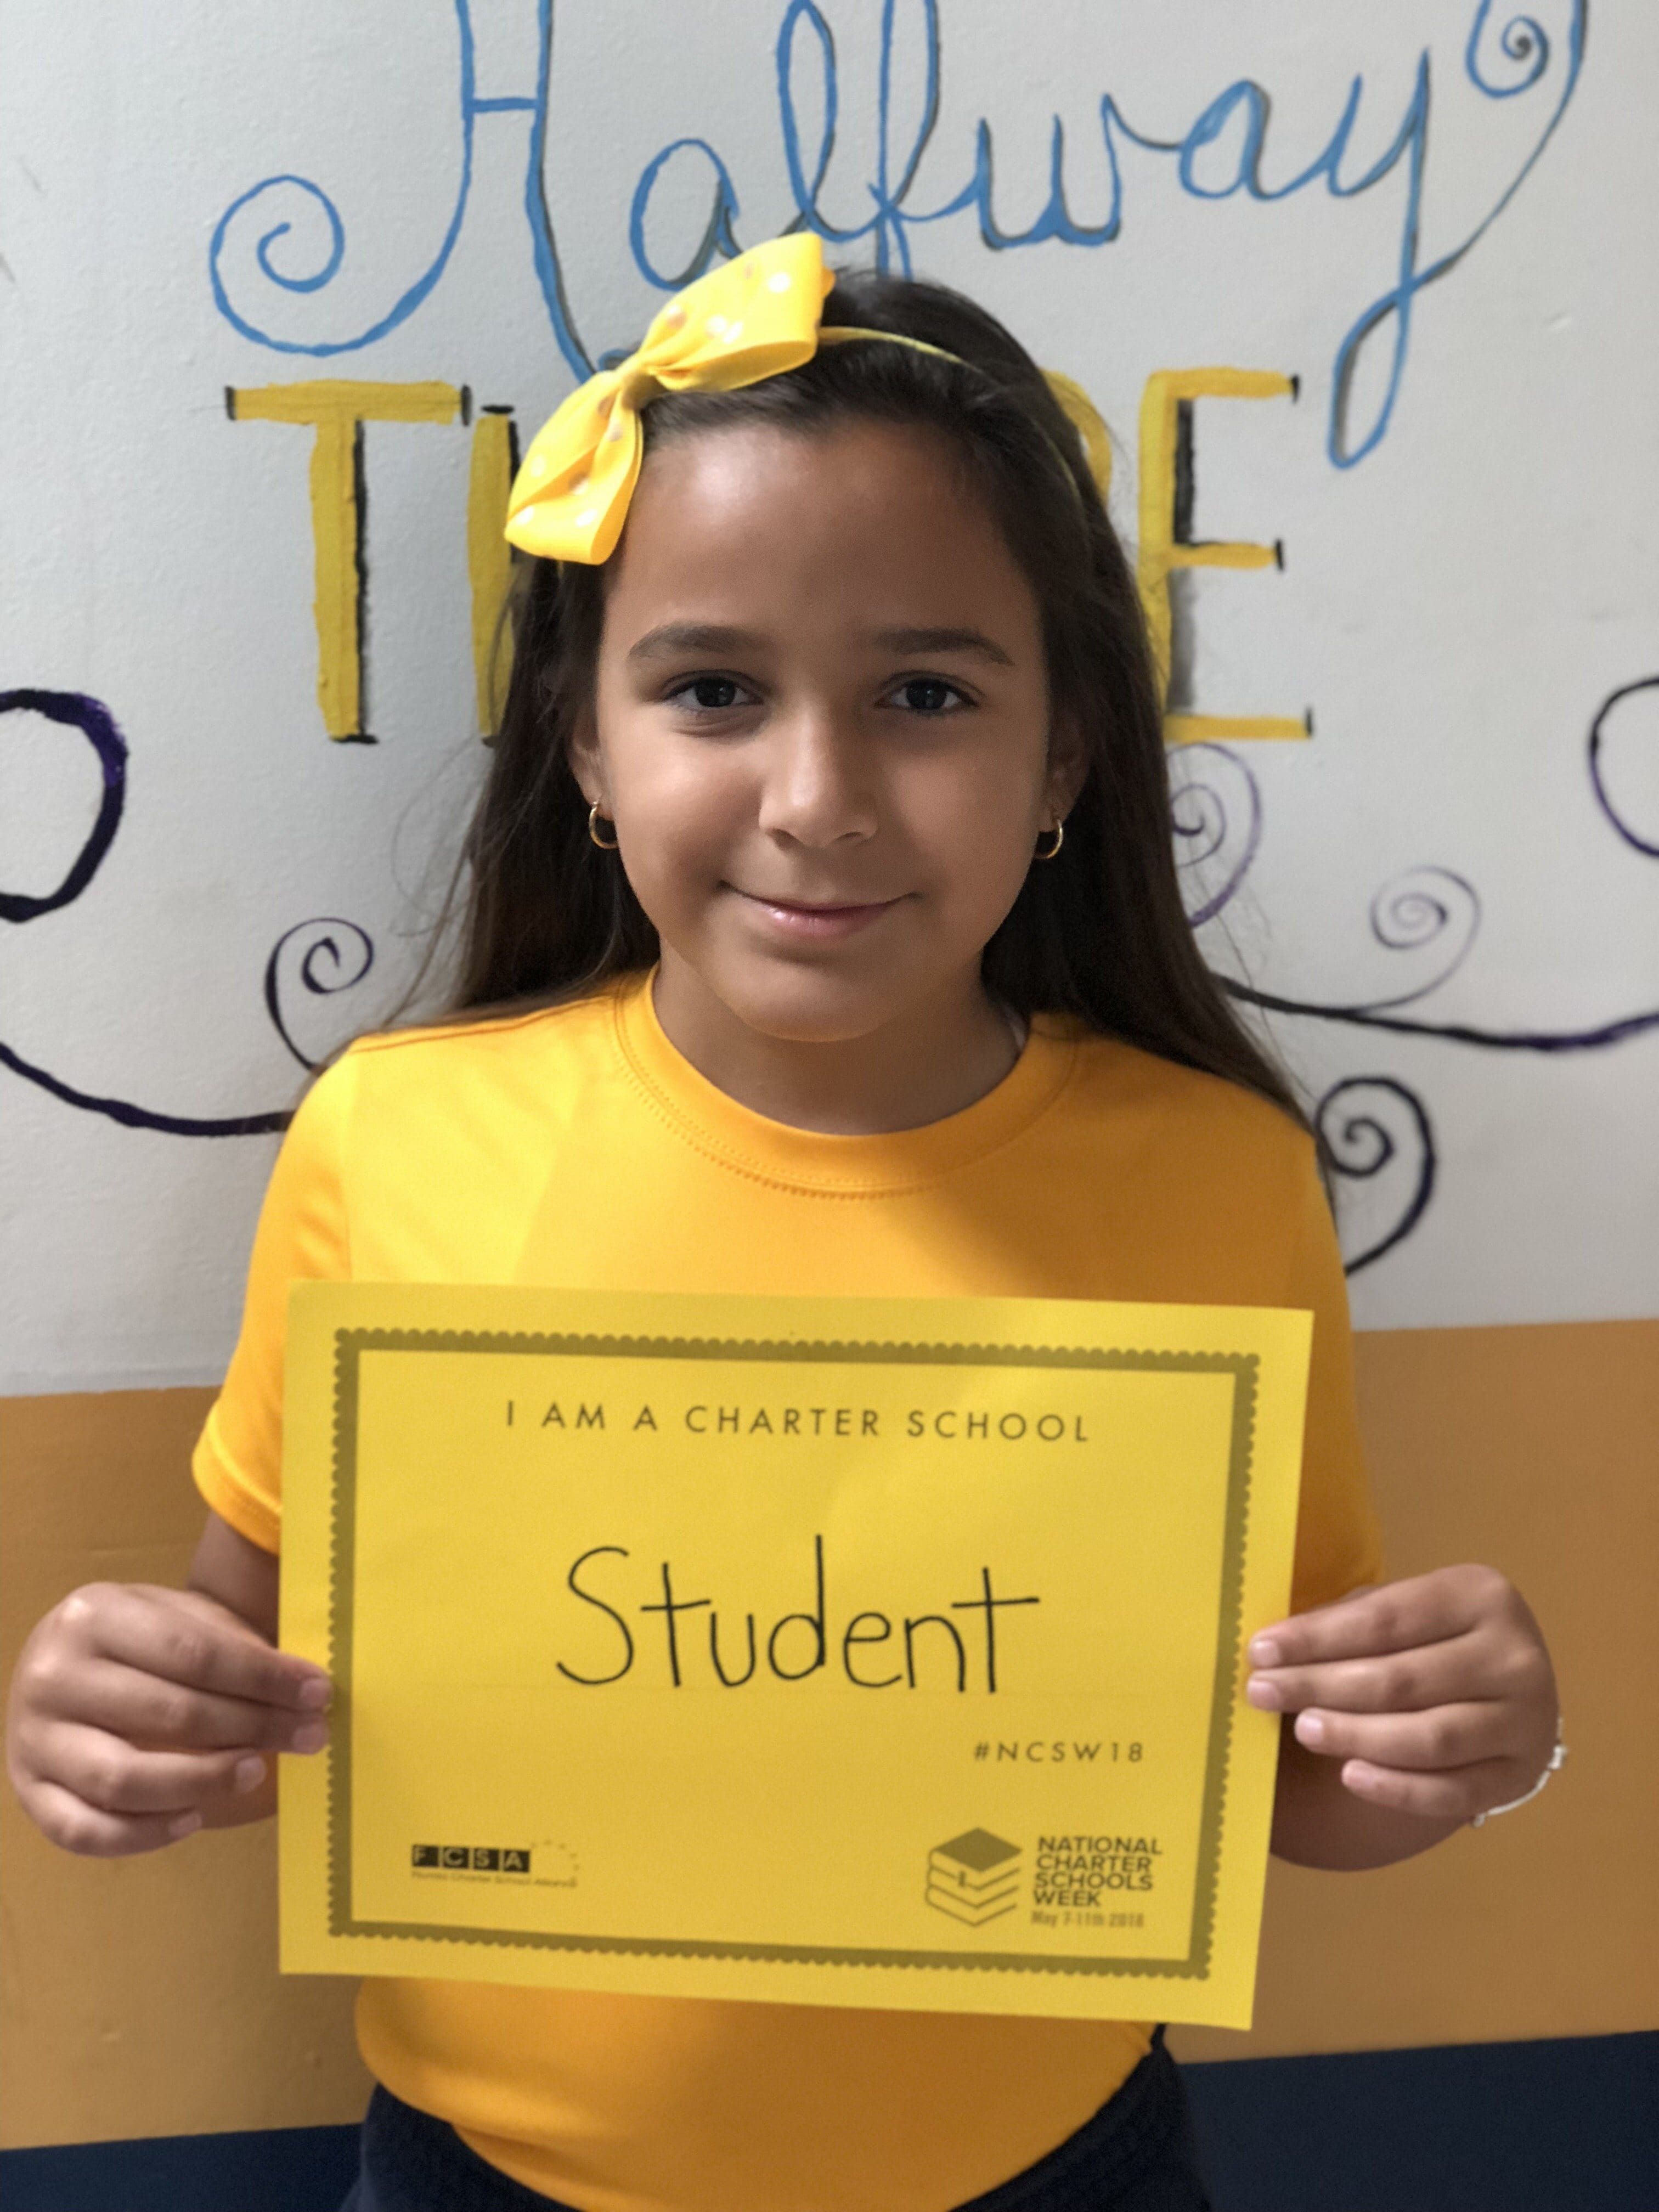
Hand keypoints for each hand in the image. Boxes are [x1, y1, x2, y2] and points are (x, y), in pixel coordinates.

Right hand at [6, 1581, 332, 1856]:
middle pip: (168, 1713)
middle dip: (252, 1727)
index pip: (193, 1652)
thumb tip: (305, 1691)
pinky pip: (85, 1831)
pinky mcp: (29, 1794)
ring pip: (123, 1778)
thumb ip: (230, 1647)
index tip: (317, 1692)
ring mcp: (33, 1740)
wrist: (60, 1663)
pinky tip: (195, 1818)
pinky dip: (144, 1834)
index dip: (262, 1676)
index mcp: (94, 1616)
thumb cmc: (138, 1641)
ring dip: (202, 1781)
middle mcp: (54, 1676)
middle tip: (308, 1736)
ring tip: (256, 1772)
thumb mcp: (179, 1617)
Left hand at [1246, 1565, 1557, 1822]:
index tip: (1260, 1651)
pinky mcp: (1521, 1776)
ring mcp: (1526, 1721)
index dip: (1317, 1637)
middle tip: (1262, 1692)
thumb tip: (1272, 1649)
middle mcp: (1514, 1656)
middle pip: (1403, 1679)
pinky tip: (1351, 1776)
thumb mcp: (1400, 1614)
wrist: (1504, 1693)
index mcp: (1481, 1596)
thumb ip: (1347, 1624)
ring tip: (1303, 1729)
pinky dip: (1399, 1789)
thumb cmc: (1431, 1642)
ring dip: (1357, 1735)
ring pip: (1430, 1738)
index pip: (1386, 1619)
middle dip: (1322, 1686)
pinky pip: (1453, 1792)